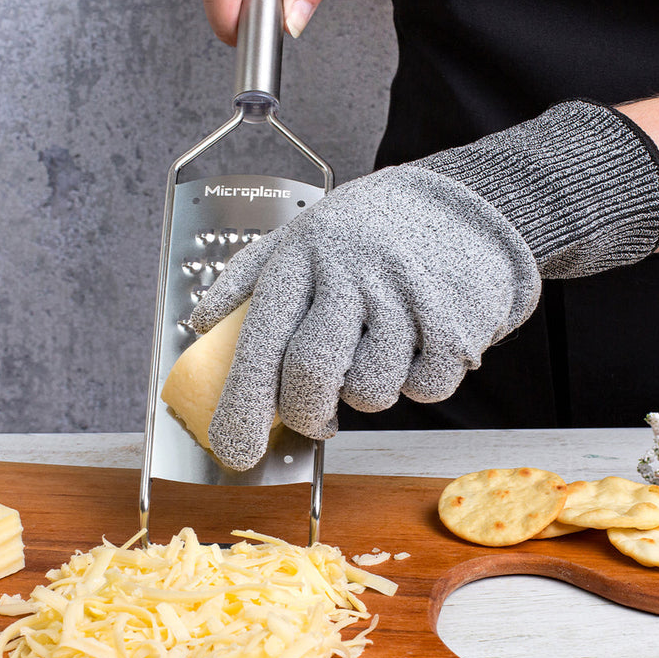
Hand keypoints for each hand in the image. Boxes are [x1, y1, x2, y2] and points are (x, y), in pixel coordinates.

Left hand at [193, 100, 658, 469]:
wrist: (460, 205)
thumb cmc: (366, 230)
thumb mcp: (299, 233)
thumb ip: (245, 276)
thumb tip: (198, 322)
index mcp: (304, 256)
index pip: (261, 339)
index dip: (242, 404)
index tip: (233, 452)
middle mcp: (352, 274)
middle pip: (311, 374)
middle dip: (305, 414)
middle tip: (312, 417)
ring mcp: (407, 298)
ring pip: (371, 391)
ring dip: (365, 391)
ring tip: (373, 354)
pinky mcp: (456, 323)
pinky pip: (425, 389)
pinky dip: (416, 381)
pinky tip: (415, 344)